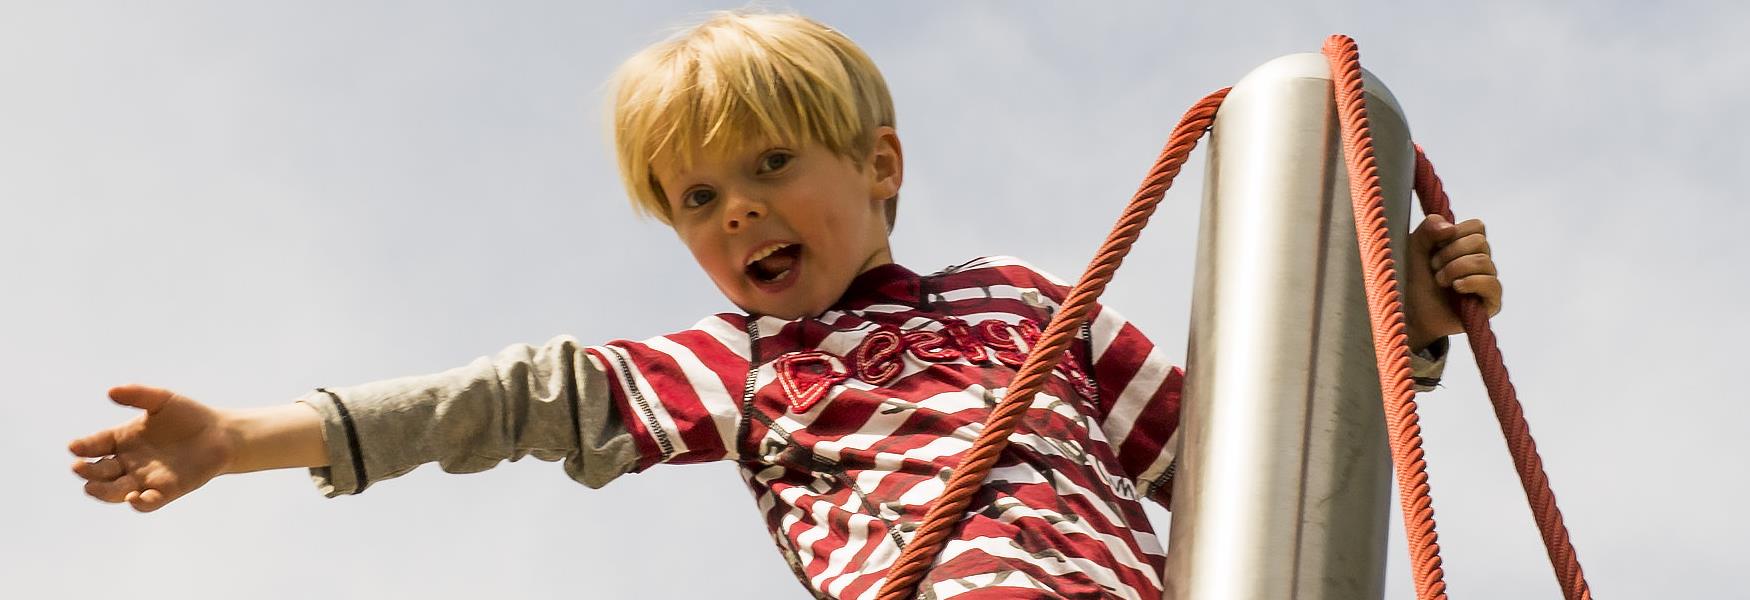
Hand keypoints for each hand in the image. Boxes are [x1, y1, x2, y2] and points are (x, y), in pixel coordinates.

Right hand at [69, 385, 236, 511]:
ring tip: (92, 487)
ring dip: (103, 492)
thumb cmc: (188, 416)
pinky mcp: (166, 491)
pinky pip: (148, 503)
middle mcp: (129, 462)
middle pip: (101, 471)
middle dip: (88, 471)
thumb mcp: (162, 400)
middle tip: (78, 467)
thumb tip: (111, 391)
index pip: (95, 445)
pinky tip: (135, 498)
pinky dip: (140, 503)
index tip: (74, 447)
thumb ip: (138, 395)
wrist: (221, 434)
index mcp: (122, 440)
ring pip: (116, 491)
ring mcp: (145, 479)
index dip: (84, 447)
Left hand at [1404, 214, 1503, 349]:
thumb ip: (1427, 230)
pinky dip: (1471, 282)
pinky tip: (1456, 288)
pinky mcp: (1491, 301)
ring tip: (1439, 281)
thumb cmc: (1416, 283)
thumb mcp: (1414, 250)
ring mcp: (1487, 281)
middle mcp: (1480, 261)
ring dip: (1455, 269)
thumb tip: (1449, 227)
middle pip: (1480, 241)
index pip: (1477, 226)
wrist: (1412, 314)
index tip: (1435, 246)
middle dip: (1450, 252)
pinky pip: (1492, 283)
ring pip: (1483, 261)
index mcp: (1465, 246)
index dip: (1454, 233)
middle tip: (1434, 266)